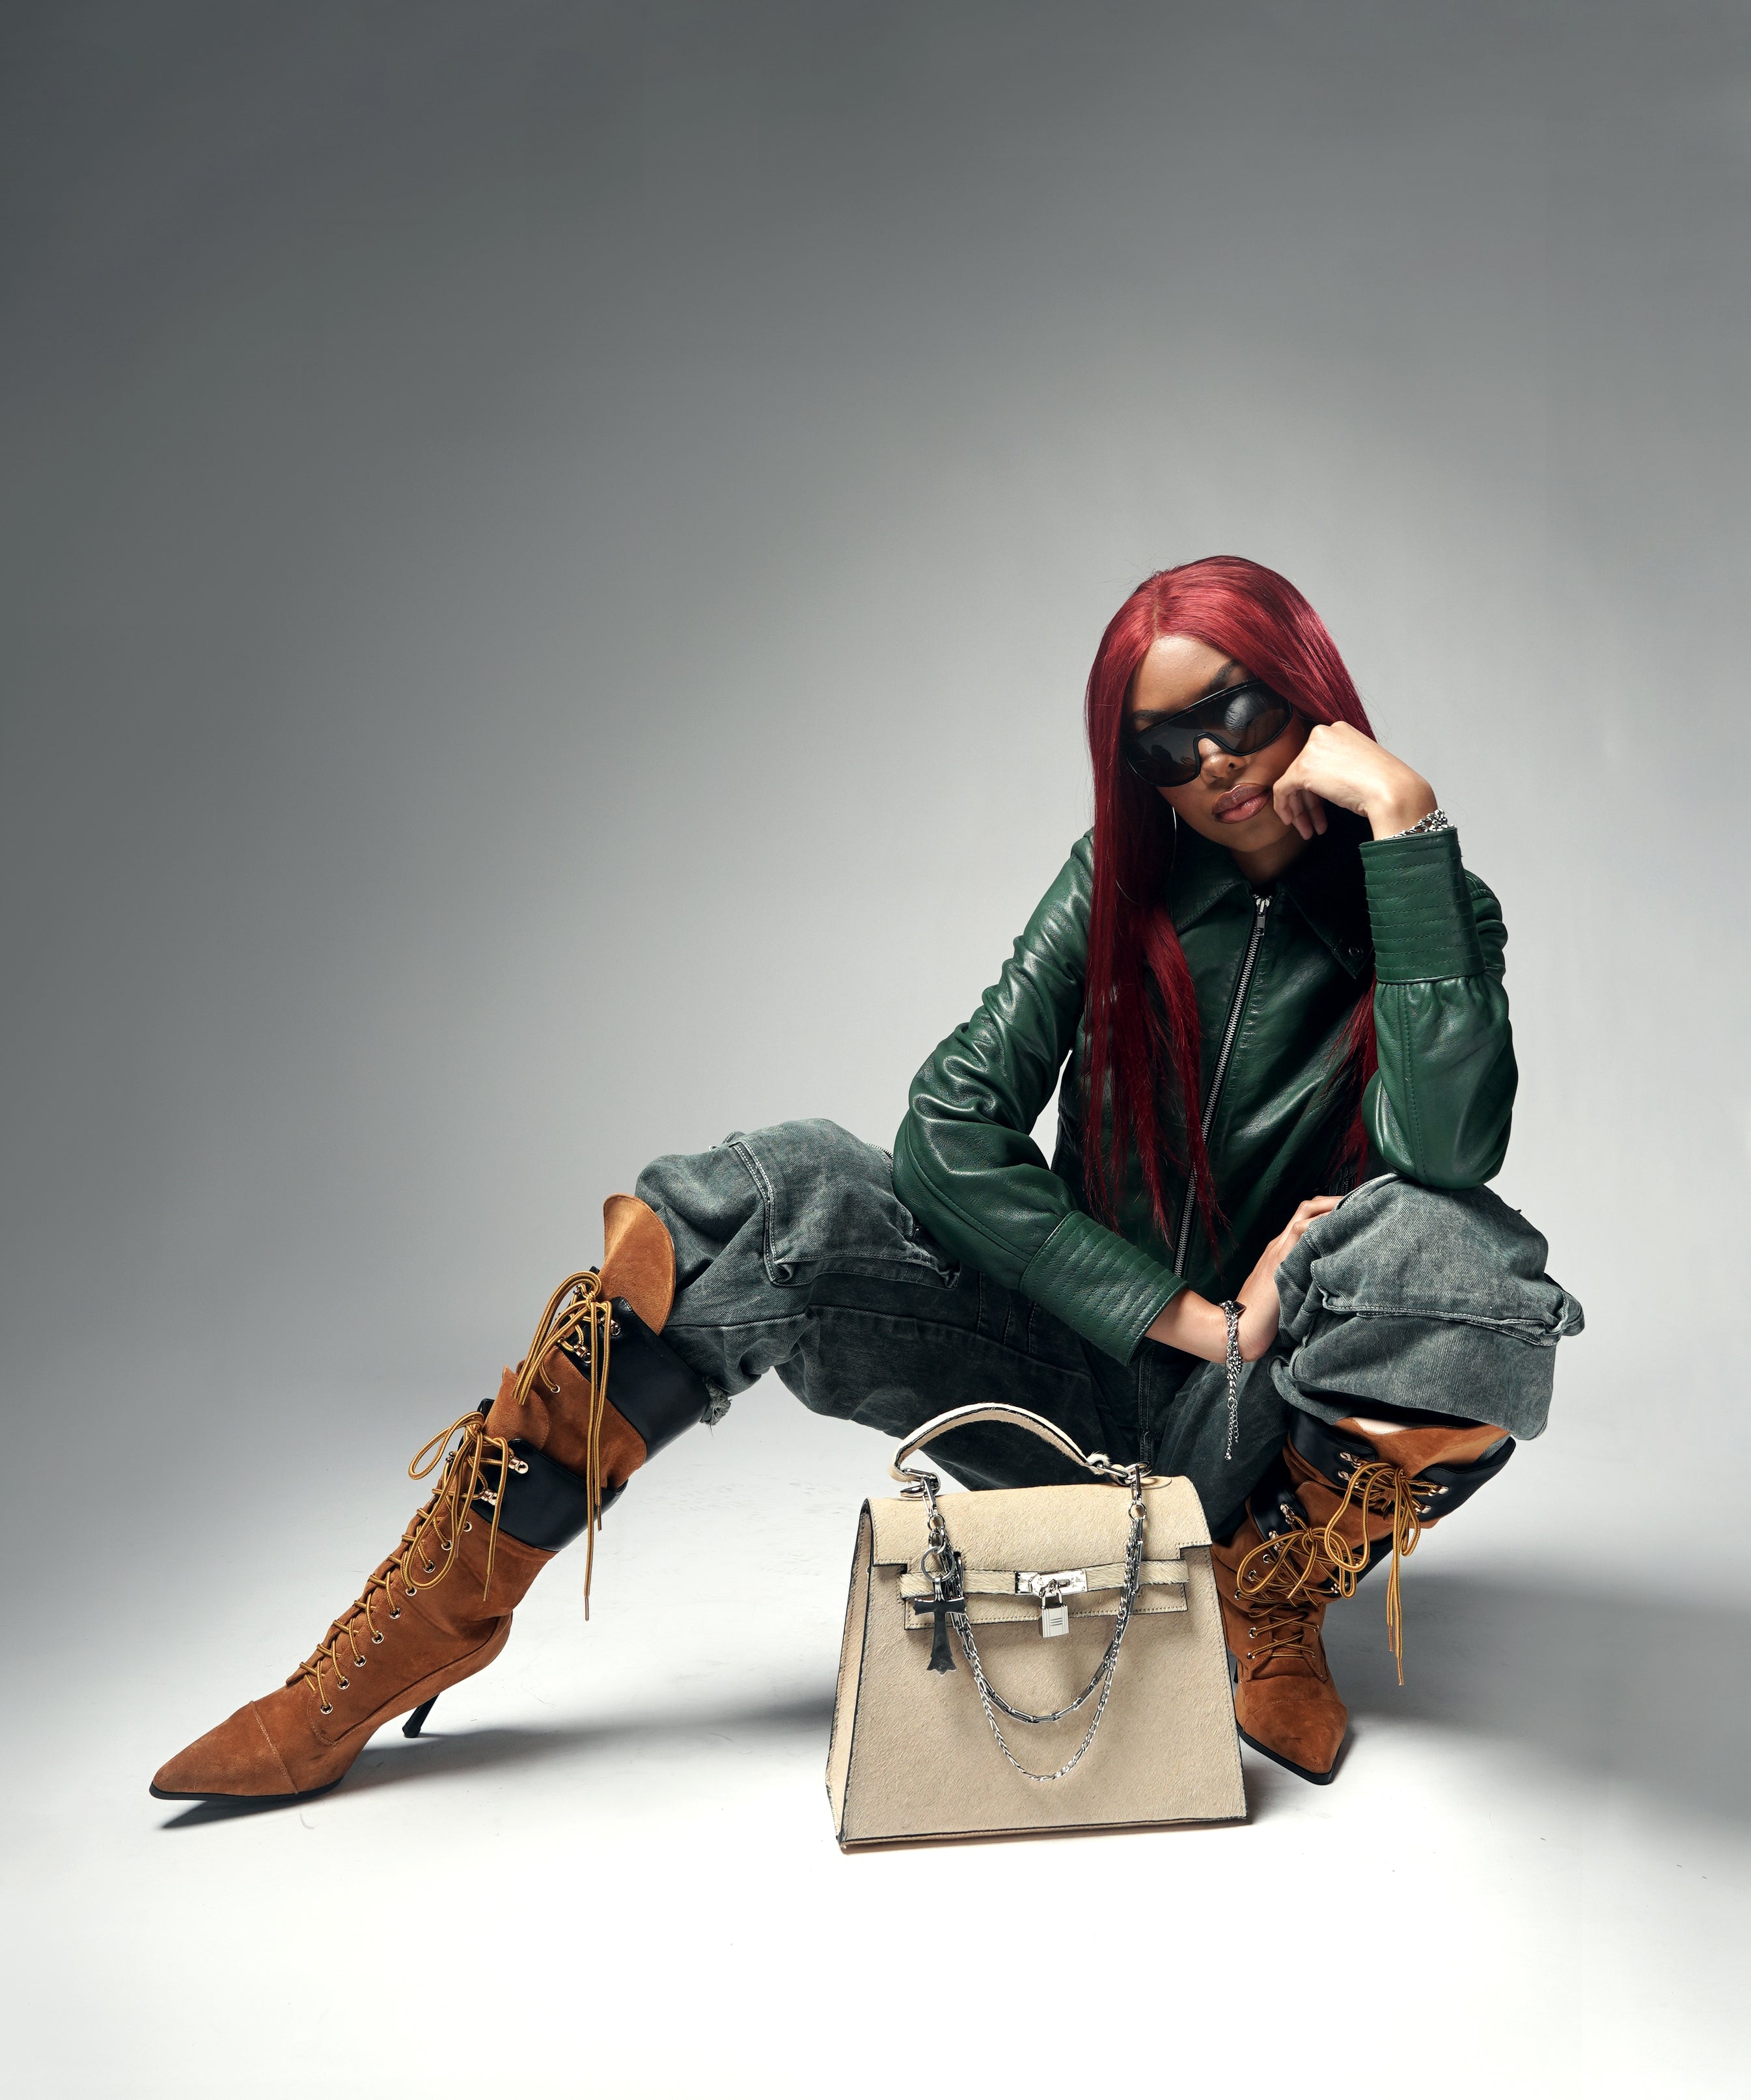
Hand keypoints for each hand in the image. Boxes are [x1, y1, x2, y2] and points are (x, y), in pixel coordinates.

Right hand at [1143, 1194, 1341, 1362]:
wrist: (1239, 1327)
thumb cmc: (1262, 1318)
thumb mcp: (1285, 1292)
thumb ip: (1301, 1280)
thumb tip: (1328, 1281)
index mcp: (1279, 1251)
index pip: (1305, 1218)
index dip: (1327, 1210)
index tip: (1350, 1211)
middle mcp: (1278, 1244)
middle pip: (1306, 1207)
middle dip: (1332, 1201)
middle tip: (1358, 1202)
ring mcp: (1278, 1249)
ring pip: (1304, 1213)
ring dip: (1330, 1207)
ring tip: (1353, 1207)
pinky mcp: (1281, 1260)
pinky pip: (1301, 1231)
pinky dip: (1320, 1223)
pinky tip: (1338, 1225)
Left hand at [1272, 721, 1435, 841]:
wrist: (1393, 791)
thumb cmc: (1386, 784)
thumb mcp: (1362, 766)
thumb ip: (1342, 767)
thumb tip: (1330, 782)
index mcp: (1340, 730)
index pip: (1319, 759)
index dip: (1318, 787)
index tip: (1323, 807)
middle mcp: (1323, 733)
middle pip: (1305, 771)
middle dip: (1309, 802)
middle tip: (1314, 823)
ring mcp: (1311, 750)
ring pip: (1293, 782)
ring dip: (1301, 810)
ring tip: (1309, 831)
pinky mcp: (1302, 769)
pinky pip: (1282, 789)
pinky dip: (1284, 807)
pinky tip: (1293, 822)